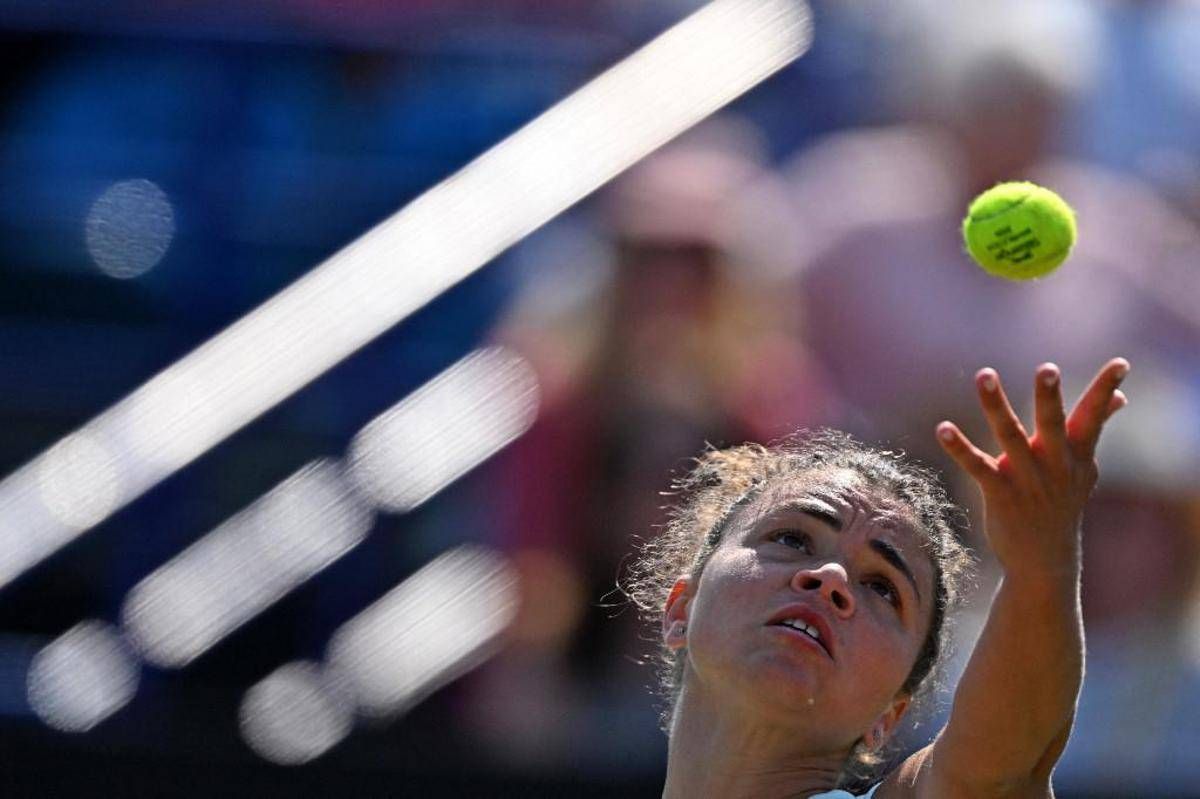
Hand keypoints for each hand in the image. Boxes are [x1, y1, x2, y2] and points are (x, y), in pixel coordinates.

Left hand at [935, 358, 1129, 579]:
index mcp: (1077, 455)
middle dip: (1050, 397)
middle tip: (1048, 368)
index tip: (1122, 363)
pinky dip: (959, 447)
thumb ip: (1096, 427)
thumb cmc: (1062, 503)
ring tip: (985, 374)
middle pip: (1053, 425)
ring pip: (1011, 437)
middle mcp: (1055, 464)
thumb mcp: (1084, 467)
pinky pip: (977, 467)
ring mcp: (1027, 480)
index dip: (1105, 389)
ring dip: (996, 406)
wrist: (1046, 561)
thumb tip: (1120, 396)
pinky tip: (943, 428)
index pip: (1095, 416)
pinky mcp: (1000, 494)